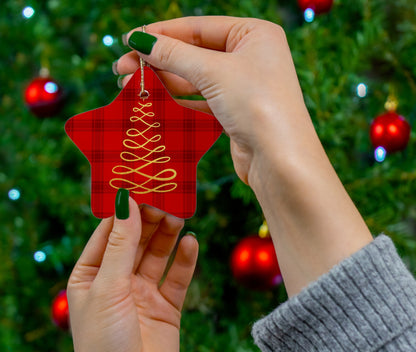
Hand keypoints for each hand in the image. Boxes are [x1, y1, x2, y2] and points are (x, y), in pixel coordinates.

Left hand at [67, 198, 197, 351]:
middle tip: (167, 197)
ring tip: (180, 215)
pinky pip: (177, 277)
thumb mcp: (108, 287)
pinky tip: (192, 243)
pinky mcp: (167, 307)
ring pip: (158, 254)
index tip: (140, 184)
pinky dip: (185, 260)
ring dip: (168, 235)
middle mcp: (117, 281)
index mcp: (92, 275)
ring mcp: (143, 294)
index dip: (123, 209)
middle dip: (150, 219)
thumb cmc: (104, 344)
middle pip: (136, 240)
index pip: (108, 232)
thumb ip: (121, 244)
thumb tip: (126, 201)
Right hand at [115, 16, 310, 184]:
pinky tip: (154, 102)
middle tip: (122, 68)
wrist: (279, 160)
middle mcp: (250, 57)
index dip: (162, 33)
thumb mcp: (213, 71)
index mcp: (254, 34)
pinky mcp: (235, 112)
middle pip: (194, 53)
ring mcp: (243, 86)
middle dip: (157, 61)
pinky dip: (177, 100)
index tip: (130, 40)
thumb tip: (140, 40)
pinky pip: (200, 100)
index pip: (198, 27)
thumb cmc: (256, 105)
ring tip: (130, 86)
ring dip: (163, 82)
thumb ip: (174, 54)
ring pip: (195, 78)